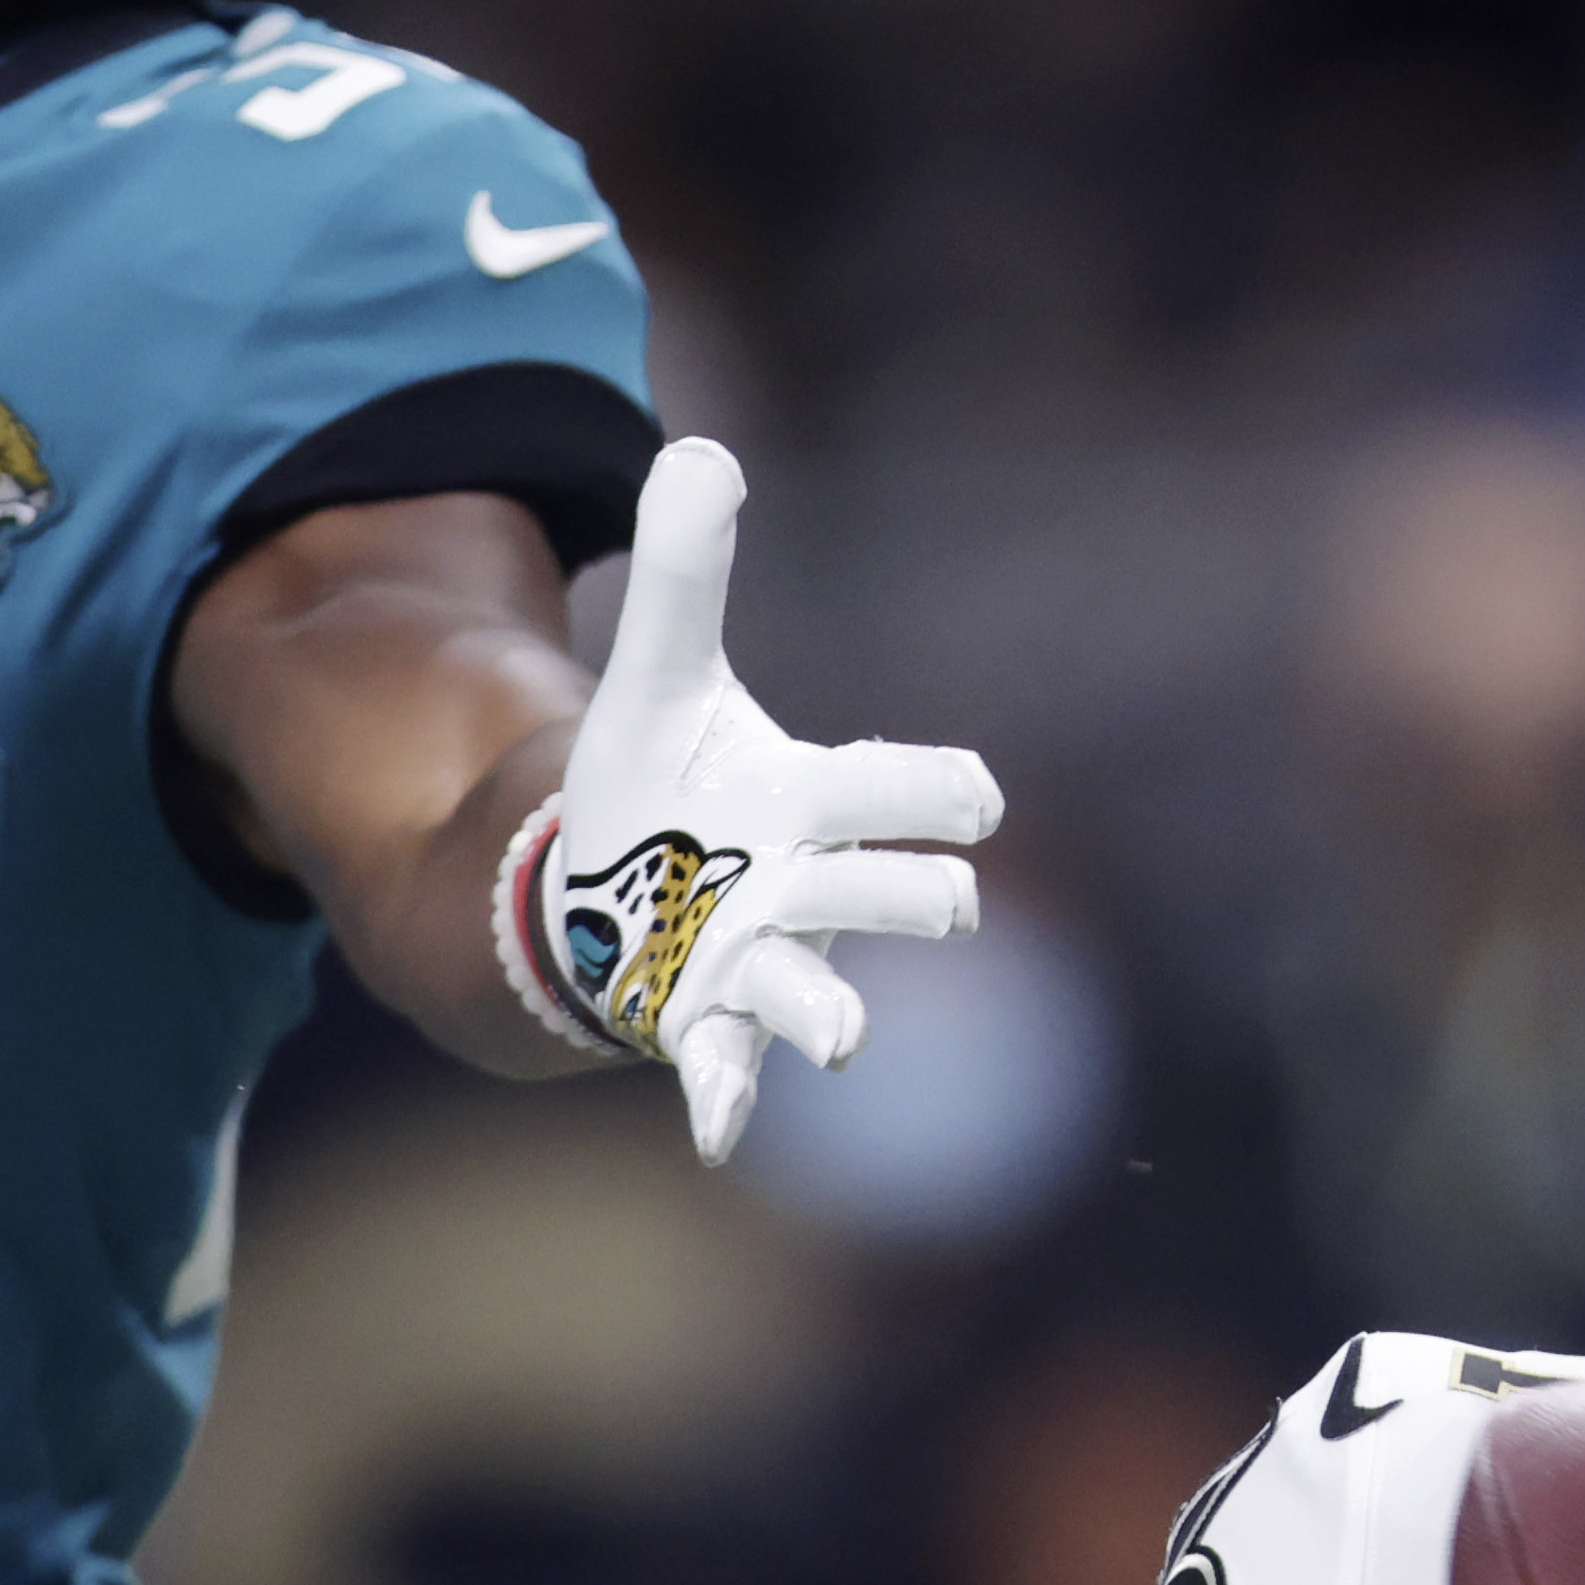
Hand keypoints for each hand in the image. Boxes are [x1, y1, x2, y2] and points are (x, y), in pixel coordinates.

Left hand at [518, 438, 1002, 1162]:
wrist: (610, 893)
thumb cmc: (665, 785)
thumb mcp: (662, 675)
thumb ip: (686, 573)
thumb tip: (700, 447)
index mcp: (814, 805)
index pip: (905, 791)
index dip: (944, 793)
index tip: (974, 801)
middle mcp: (809, 896)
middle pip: (892, 899)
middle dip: (914, 896)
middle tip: (945, 899)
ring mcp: (761, 969)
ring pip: (821, 1000)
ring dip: (833, 1017)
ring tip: (841, 1037)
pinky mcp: (704, 1027)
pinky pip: (729, 1074)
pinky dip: (730, 1102)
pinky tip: (721, 1137)